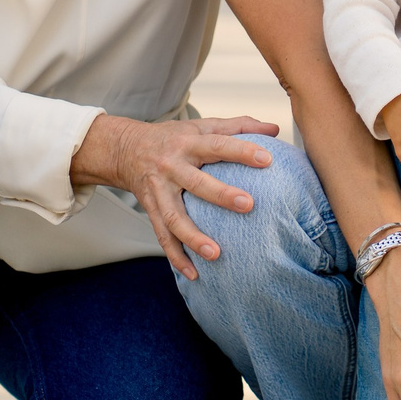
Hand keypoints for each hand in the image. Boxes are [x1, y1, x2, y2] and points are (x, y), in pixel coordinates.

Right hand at [71, 114, 279, 278]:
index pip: (217, 145)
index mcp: (188, 143)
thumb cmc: (172, 138)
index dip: (241, 151)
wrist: (125, 149)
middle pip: (196, 183)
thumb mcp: (202, 125)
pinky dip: (177, 257)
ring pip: (175, 217)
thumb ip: (238, 126)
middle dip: (221, 195)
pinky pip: (163, 236)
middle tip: (248, 205)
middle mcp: (172, 166)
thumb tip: (274, 128)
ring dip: (193, 237)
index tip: (267, 159)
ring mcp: (159, 190)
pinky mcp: (151, 210)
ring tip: (216, 254)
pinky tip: (194, 274)